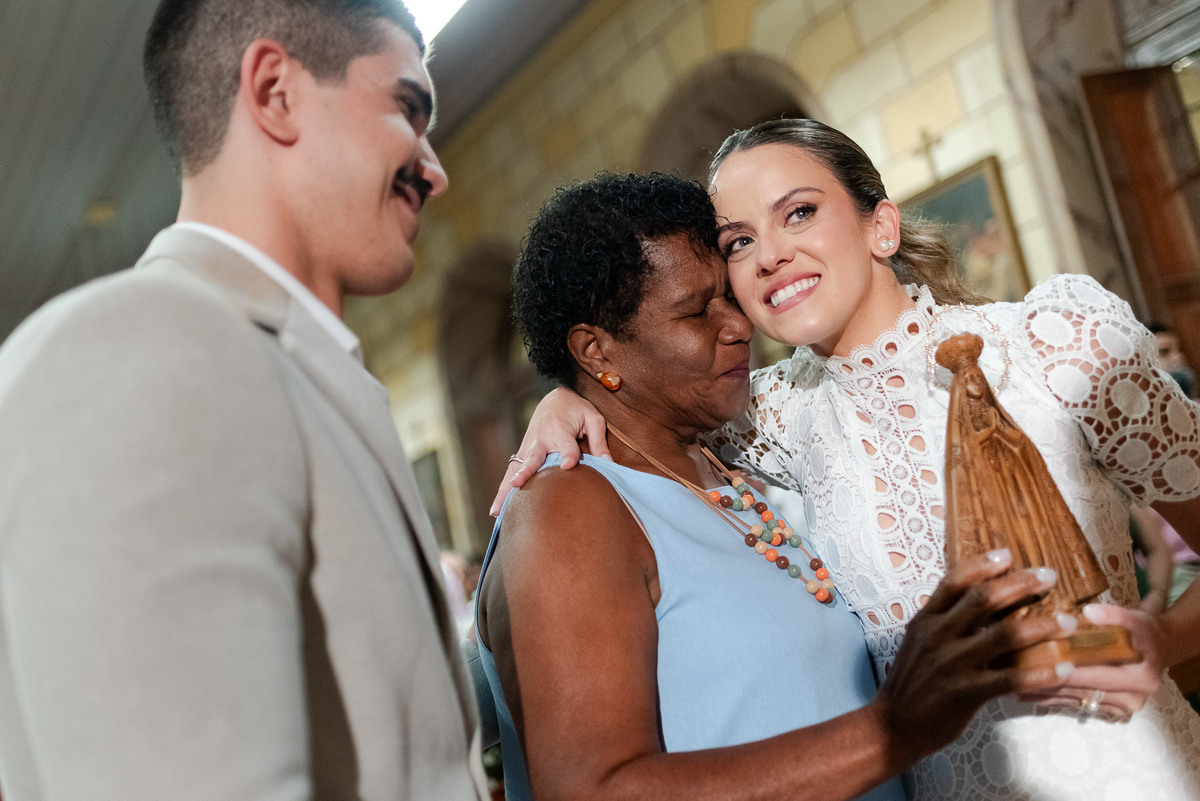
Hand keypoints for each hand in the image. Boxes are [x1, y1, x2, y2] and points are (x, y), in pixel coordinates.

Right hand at [489, 388, 610, 514]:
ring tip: (498, 510)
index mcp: (560, 429)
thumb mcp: (593, 418)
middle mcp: (541, 440)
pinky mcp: (523, 454)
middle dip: (526, 471)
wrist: (554, 397)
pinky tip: (498, 510)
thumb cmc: (576, 409)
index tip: (568, 465)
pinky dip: (503, 490)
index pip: (566, 445)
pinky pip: (512, 473)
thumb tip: (608, 464)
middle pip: (533, 458)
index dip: (568, 454)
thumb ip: (599, 441)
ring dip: (506, 488)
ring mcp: (529, 447)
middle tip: (516, 483)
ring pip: (516, 469)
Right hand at [873, 549, 1070, 762]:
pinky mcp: (968, 692)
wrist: (895, 724)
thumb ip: (945, 622)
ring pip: (1005, 635)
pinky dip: (1042, 672)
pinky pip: (1012, 678)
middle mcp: (939, 635)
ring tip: (1067, 622)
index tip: (1007, 554)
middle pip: (984, 599)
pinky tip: (1063, 668)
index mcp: (926, 620)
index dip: (981, 565)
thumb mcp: (919, 642)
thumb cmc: (911, 681)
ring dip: (1041, 626)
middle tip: (1048, 575)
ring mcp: (954, 663)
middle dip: (1021, 584)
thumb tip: (982, 602)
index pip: (954, 582)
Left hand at [1018, 603, 1162, 720]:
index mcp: (1140, 678)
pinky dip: (1054, 699)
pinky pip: (1078, 705)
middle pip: (1080, 690)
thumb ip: (1112, 615)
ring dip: (1045, 695)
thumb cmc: (1143, 632)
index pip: (1094, 674)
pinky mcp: (1110, 711)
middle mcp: (1132, 699)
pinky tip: (1029, 694)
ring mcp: (1121, 709)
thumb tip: (1087, 612)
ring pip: (1075, 701)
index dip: (1065, 669)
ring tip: (1014, 686)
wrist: (1159, 650)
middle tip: (1014, 676)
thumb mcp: (1134, 618)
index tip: (1035, 663)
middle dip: (1047, 683)